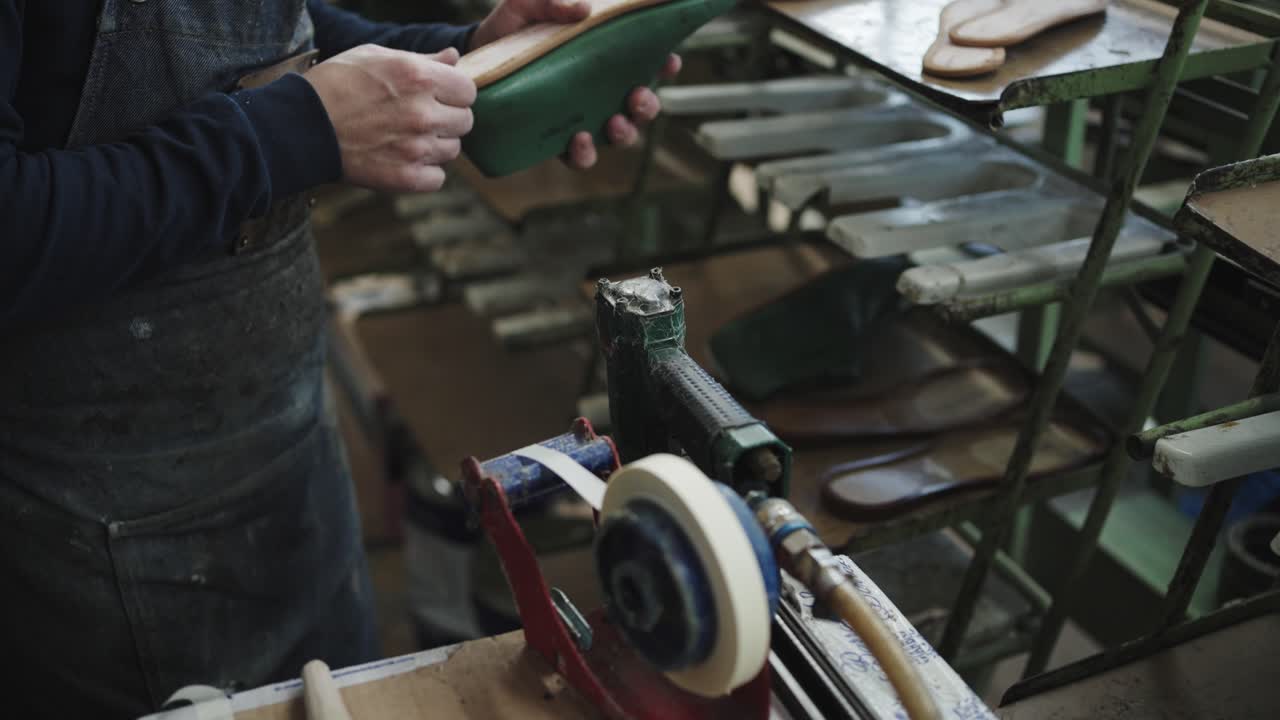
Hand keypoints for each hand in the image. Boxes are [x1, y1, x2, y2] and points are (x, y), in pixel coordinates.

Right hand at [305, 44, 475, 192]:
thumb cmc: (336, 84)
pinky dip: (425, 173)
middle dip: (448, 118)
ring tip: (407, 138)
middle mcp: (423, 113)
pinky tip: (405, 160)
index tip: (440, 96)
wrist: (302, 126)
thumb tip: (455, 58)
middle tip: (420, 118)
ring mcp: (416, 147)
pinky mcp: (406, 177)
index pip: (468, 90)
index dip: (455, 92)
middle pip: (465, 121)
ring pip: (452, 150)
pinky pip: (437, 178)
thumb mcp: (376, 56)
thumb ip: (422, 59)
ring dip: (436, 145)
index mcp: (419, 77)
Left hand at [470, 0, 681, 169]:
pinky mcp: (556, 139)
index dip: (665, 64)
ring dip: (625, 133)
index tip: (669, 59)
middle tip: (637, 96)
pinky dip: (585, 153)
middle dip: (647, 106)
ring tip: (614, 123)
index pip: (646, 63)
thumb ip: (551, 0)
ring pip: (619, 135)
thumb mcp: (527, 4)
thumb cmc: (509, 28)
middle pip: (640, 106)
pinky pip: (580, 156)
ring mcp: (580, 117)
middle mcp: (598, 90)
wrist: (472, 58)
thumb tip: (583, 9)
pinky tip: (578, 139)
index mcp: (602, 58)